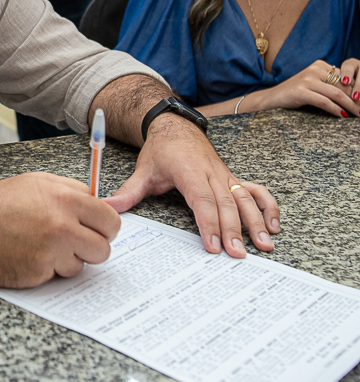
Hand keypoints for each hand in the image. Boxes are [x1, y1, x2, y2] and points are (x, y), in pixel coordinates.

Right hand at [0, 172, 120, 287]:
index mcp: (66, 199)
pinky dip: (50, 269)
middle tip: (75, 242)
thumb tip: (101, 203)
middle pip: (103, 247)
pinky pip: (60, 275)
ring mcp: (51, 251)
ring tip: (45, 246)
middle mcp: (62, 225)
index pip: (110, 219)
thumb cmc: (2, 202)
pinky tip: (32, 255)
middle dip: (92, 247)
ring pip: (83, 264)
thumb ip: (73, 191)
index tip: (97, 229)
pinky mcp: (39, 271)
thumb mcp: (39, 182)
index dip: (105, 227)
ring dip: (69, 259)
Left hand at [105, 114, 278, 257]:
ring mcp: (224, 175)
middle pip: (226, 203)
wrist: (176, 126)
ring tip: (264, 245)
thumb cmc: (161, 150)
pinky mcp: (231, 177)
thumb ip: (129, 191)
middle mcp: (211, 173)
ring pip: (244, 198)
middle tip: (238, 255)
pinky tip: (274, 224)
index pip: (202, 200)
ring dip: (256, 221)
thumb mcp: (143, 170)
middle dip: (234, 230)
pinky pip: (254, 190)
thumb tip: (108, 206)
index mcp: (189, 172)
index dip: (209, 223)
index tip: (214, 246)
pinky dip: (267, 205)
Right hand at [255, 59, 359, 118]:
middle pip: (343, 86)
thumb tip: (353, 95)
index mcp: (320, 65)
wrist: (272, 98)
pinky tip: (342, 115)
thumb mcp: (314, 85)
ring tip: (358, 114)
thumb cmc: (295, 93)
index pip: (344, 78)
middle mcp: (314, 69)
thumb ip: (330, 85)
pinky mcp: (301, 91)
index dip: (356, 90)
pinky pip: (324, 101)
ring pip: (336, 94)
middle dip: (356, 99)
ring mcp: (307, 79)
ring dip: (350, 106)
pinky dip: (335, 109)